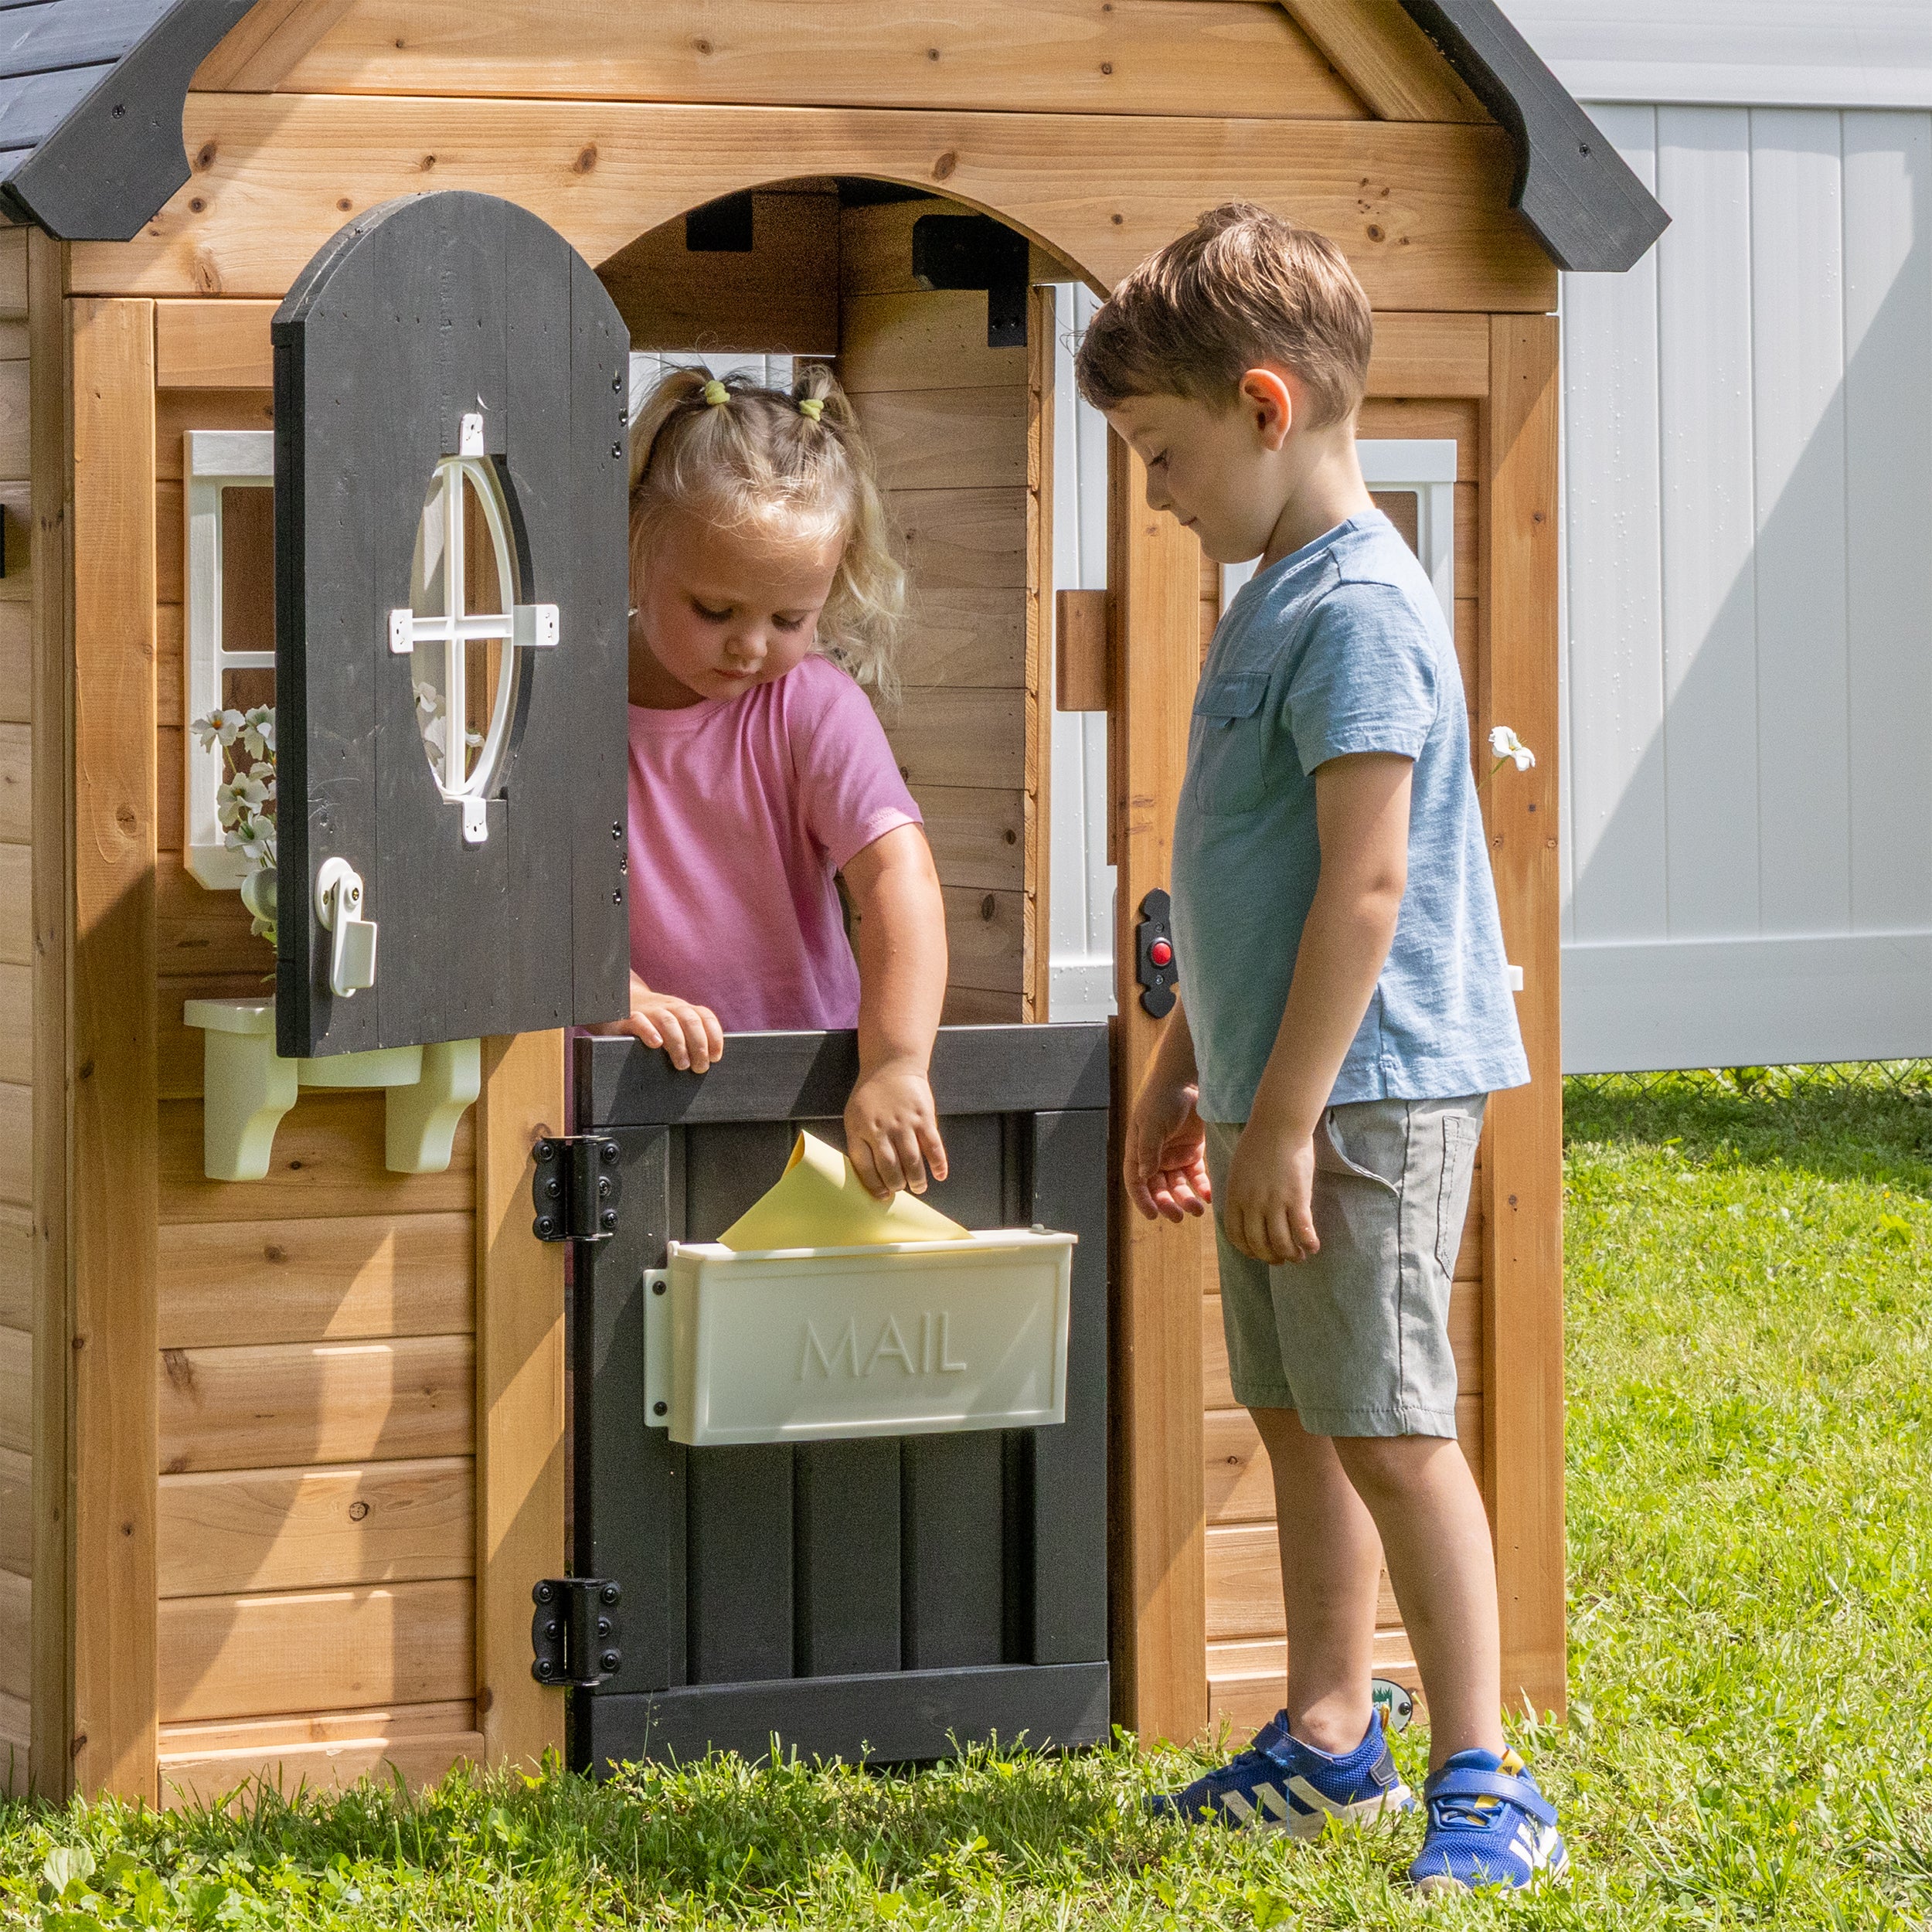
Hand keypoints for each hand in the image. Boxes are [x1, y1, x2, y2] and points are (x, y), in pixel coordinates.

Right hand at [585, 976, 723, 1072]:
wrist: (618, 1003)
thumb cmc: (652, 1025)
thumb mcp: (674, 1026)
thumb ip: (689, 1038)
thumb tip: (708, 1063)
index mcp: (683, 1009)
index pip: (705, 1016)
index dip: (714, 1036)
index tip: (715, 1057)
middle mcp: (669, 1008)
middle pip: (690, 1021)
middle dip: (699, 1045)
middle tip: (699, 1068)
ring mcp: (648, 1011)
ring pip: (668, 1021)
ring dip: (679, 1044)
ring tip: (682, 1065)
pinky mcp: (627, 1018)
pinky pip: (639, 1020)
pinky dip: (648, 1031)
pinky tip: (656, 1044)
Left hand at [845, 1059, 948, 1199]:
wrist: (892, 1064)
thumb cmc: (871, 1095)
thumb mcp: (854, 1116)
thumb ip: (860, 1142)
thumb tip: (871, 1175)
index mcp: (860, 1130)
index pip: (865, 1166)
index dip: (874, 1185)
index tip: (882, 1196)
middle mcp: (881, 1129)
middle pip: (890, 1167)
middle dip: (897, 1185)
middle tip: (902, 1190)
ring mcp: (904, 1123)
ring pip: (912, 1161)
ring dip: (917, 1179)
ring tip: (919, 1188)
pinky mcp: (924, 1117)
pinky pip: (933, 1145)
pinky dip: (938, 1163)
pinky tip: (940, 1175)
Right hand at [1124, 1074, 1211, 1221]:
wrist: (1187, 1079)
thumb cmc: (1162, 1098)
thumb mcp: (1152, 1123)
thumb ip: (1148, 1150)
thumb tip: (1143, 1176)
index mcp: (1138, 1150)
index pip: (1136, 1181)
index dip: (1142, 1199)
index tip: (1153, 1215)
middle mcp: (1155, 1156)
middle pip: (1159, 1188)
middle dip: (1167, 1203)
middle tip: (1178, 1216)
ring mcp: (1175, 1155)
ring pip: (1179, 1185)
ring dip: (1185, 1199)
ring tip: (1197, 1210)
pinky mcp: (1194, 1151)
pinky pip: (1197, 1175)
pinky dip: (1202, 1187)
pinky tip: (1208, 1196)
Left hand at [1224, 1116, 1318, 1264]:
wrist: (1278, 1125)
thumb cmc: (1259, 1142)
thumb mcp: (1239, 1170)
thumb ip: (1240, 1191)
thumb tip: (1245, 1208)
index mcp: (1235, 1197)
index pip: (1236, 1235)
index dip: (1247, 1250)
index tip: (1257, 1253)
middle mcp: (1253, 1204)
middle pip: (1258, 1243)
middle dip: (1270, 1257)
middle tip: (1280, 1259)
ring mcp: (1275, 1203)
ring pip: (1281, 1242)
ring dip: (1290, 1254)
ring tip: (1299, 1256)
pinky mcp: (1297, 1198)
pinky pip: (1302, 1230)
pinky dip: (1308, 1243)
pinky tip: (1313, 1247)